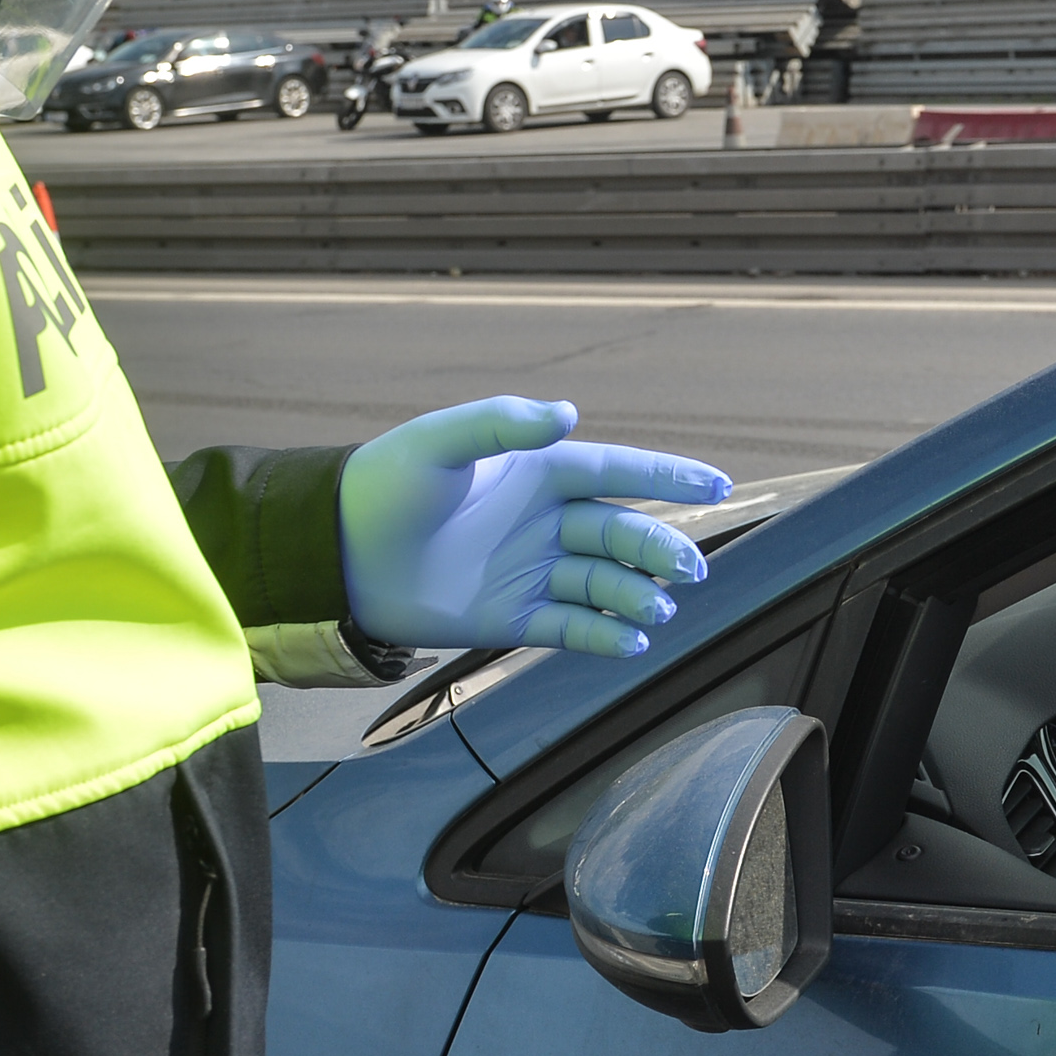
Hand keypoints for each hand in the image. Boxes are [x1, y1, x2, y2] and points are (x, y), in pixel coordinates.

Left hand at [340, 398, 732, 657]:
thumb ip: (503, 425)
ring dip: (637, 596)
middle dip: (661, 550)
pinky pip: (572, 628)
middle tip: (691, 569)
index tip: (717, 484)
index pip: (617, 473)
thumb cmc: (386, 484)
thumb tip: (569, 414)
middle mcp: (546, 522)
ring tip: (657, 609)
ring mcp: (533, 572)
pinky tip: (631, 640)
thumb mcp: (440, 442)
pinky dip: (604, 635)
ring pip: (605, 585)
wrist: (338, 553)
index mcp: (539, 472)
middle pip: (621, 535)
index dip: (667, 477)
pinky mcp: (513, 618)